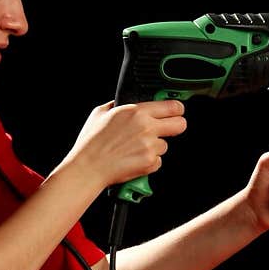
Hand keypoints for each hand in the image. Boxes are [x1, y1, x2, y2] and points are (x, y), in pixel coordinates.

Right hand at [65, 99, 186, 191]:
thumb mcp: (100, 113)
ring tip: (135, 149)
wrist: (88, 167)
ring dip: (155, 147)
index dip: (176, 109)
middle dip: (176, 126)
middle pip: (180, 124)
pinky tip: (134, 160)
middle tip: (167, 130)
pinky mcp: (150, 163)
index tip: (175, 111)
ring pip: (165, 145)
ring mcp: (150, 146)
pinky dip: (149, 162)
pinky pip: (158, 161)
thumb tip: (126, 102)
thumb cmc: (91, 143)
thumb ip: (117, 105)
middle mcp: (146, 127)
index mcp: (136, 111)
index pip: (172, 106)